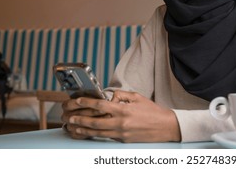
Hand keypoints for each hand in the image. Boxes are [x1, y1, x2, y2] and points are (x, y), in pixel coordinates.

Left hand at [62, 90, 180, 142]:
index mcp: (124, 110)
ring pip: (97, 132)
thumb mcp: (137, 97)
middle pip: (94, 121)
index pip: (100, 105)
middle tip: (69, 117)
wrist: (166, 126)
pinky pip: (105, 136)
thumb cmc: (152, 111)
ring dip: (83, 130)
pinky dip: (94, 134)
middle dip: (80, 119)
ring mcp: (121, 133)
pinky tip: (87, 132)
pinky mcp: (123, 140)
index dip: (86, 102)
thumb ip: (121, 95)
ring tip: (73, 127)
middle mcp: (121, 123)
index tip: (77, 101)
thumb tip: (109, 96)